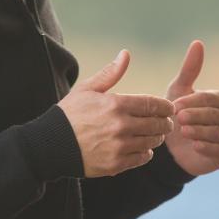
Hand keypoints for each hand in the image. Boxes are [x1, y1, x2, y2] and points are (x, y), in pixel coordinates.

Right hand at [59, 50, 174, 177]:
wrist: (51, 145)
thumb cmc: (69, 113)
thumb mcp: (87, 89)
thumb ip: (110, 73)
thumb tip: (126, 54)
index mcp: (116, 104)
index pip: (154, 105)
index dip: (166, 106)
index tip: (168, 108)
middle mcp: (121, 126)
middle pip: (158, 124)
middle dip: (165, 122)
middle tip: (165, 122)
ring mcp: (119, 147)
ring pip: (152, 142)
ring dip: (156, 137)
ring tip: (152, 134)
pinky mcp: (116, 164)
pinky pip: (142, 158)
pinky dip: (145, 153)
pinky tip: (141, 147)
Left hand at [165, 40, 218, 175]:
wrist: (173, 146)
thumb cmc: (177, 114)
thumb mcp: (179, 90)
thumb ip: (190, 69)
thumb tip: (198, 43)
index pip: (212, 98)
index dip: (194, 101)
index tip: (175, 105)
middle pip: (217, 115)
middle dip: (198, 116)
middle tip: (179, 118)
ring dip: (202, 131)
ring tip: (183, 132)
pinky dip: (209, 147)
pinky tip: (194, 146)